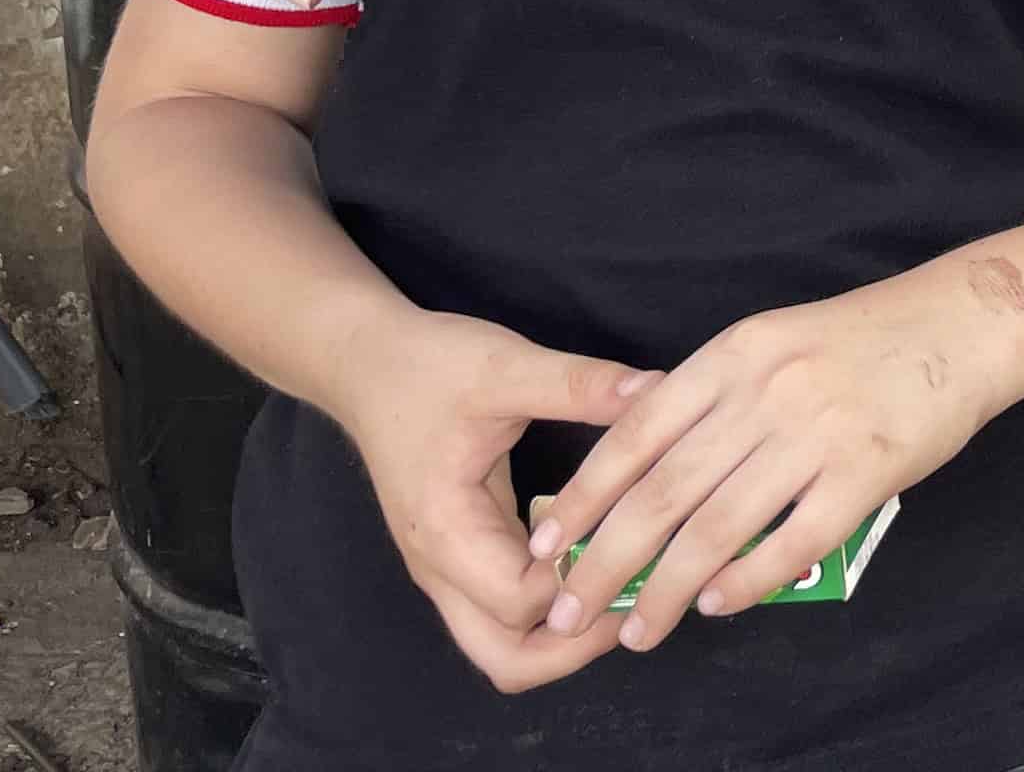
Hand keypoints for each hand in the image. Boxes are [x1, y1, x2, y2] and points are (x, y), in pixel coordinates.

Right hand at [325, 310, 651, 694]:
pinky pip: (504, 611)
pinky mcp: (461, 556)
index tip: (640, 547)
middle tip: (640, 596)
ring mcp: (447, 571)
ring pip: (503, 645)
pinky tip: (596, 558)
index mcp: (449, 533)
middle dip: (576, 647)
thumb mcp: (507, 365)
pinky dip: (550, 607)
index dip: (584, 584)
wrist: (367, 365)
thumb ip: (579, 384)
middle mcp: (442, 570)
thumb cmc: (429, 368)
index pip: (524, 603)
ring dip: (563, 636)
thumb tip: (657, 390)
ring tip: (625, 584)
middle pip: (507, 659)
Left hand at [530, 271, 1005, 646]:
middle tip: (568, 610)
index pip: (635, 434)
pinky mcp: (866, 472)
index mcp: (734, 355)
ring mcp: (817, 434)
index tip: (545, 545)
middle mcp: (767, 392)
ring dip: (666, 590)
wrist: (965, 322)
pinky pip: (792, 543)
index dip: (583, 496)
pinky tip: (718, 605)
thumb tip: (641, 476)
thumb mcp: (772, 342)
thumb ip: (712, 398)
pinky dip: (747, 582)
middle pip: (662, 493)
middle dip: (603, 561)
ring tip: (637, 630)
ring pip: (717, 528)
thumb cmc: (862, 338)